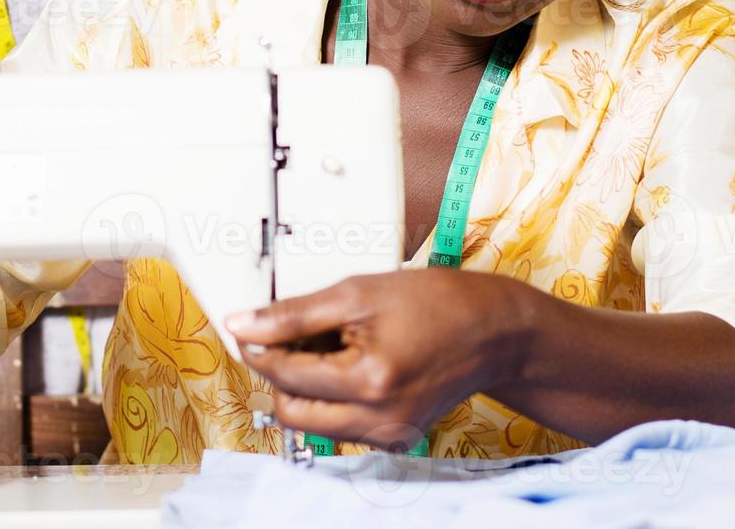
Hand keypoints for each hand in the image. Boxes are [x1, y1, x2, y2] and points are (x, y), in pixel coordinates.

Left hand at [227, 268, 533, 449]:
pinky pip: (341, 427)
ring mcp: (389, 436)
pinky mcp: (396, 441)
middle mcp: (380, 420)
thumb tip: (242, 324)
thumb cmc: (435, 303)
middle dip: (281, 373)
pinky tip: (352, 366)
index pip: (285, 375)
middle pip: (291, 411)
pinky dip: (333, 400)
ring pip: (312, 424)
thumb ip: (294, 314)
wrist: (493, 331)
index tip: (248, 326)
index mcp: (369, 381)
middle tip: (292, 335)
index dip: (259, 347)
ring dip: (305, 388)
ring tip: (328, 347)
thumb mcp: (357, 293)